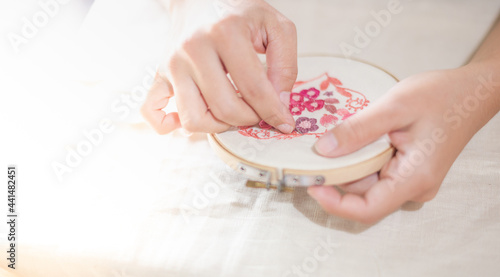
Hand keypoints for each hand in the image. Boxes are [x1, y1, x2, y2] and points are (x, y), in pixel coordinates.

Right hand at [141, 0, 296, 133]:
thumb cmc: (238, 12)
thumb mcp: (275, 26)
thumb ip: (286, 64)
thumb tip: (280, 103)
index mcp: (225, 33)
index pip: (254, 89)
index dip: (274, 112)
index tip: (284, 123)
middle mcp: (193, 49)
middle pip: (225, 109)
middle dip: (250, 118)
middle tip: (257, 110)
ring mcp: (172, 64)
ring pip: (194, 119)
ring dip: (219, 126)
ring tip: (232, 112)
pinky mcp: (159, 74)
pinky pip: (153, 111)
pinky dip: (170, 125)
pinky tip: (193, 118)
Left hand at [307, 66, 498, 223]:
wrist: (471, 92)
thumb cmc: (441, 96)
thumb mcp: (395, 107)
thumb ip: (358, 130)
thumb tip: (322, 151)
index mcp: (414, 178)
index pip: (367, 209)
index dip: (334, 202)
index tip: (310, 183)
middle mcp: (413, 187)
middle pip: (363, 194)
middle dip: (337, 174)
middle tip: (313, 150)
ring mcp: (411, 180)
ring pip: (367, 182)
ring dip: (348, 163)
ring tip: (336, 136)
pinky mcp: (407, 171)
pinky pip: (376, 171)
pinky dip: (359, 157)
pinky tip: (353, 137)